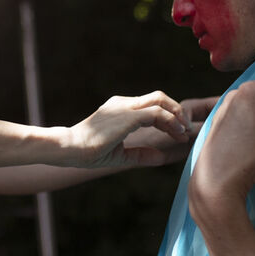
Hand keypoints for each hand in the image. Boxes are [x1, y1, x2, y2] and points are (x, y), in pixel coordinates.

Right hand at [65, 91, 189, 167]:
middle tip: (186, 129)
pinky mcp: (126, 116)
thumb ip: (141, 154)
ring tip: (184, 132)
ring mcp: (124, 108)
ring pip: (160, 101)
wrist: (68, 148)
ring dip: (176, 116)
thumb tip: (161, 158)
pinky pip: (155, 113)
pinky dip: (170, 122)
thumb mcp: (120, 154)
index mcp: (120, 109)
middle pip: (159, 97)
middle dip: (177, 111)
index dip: (169, 116)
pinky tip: (176, 134)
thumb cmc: (88, 152)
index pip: (151, 104)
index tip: (179, 133)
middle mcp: (123, 104)